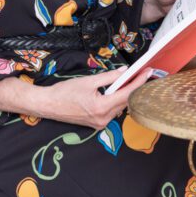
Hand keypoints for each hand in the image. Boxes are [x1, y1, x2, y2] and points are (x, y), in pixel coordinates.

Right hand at [29, 68, 152, 129]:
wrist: (48, 105)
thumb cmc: (65, 92)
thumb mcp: (89, 81)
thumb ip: (109, 77)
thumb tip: (125, 72)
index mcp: (101, 107)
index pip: (126, 93)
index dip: (138, 82)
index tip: (147, 72)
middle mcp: (103, 119)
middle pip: (125, 102)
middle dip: (134, 88)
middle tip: (141, 74)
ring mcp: (100, 124)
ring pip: (119, 108)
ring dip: (125, 95)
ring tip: (131, 81)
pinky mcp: (96, 125)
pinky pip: (112, 112)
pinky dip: (116, 102)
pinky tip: (117, 92)